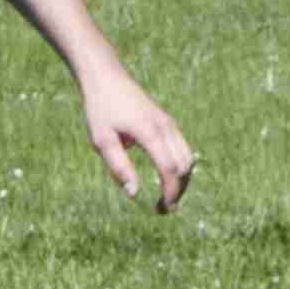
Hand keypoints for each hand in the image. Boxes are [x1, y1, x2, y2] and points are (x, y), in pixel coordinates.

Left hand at [83, 68, 196, 212]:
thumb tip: (134, 194)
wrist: (107, 78)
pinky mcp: (168, 123)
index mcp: (150, 132)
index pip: (170, 169)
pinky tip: (167, 179)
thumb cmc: (101, 109)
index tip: (160, 210)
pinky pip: (183, 150)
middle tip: (163, 211)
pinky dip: (180, 168)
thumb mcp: (102, 140)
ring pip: (188, 158)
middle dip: (178, 191)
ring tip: (167, 198)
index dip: (169, 193)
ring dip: (182, 181)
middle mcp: (166, 128)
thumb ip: (119, 167)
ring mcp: (170, 124)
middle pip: (185, 166)